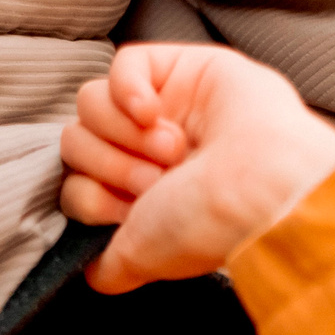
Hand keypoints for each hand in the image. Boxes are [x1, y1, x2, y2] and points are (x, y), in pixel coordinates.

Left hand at [60, 44, 334, 293]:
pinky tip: (154, 112)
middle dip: (111, 166)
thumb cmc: (209, 225)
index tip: (133, 213)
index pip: (74, 184)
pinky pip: (123, 63)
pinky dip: (126, 90)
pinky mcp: (183, 67)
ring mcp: (168, 107)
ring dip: (124, 134)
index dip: (92, 198)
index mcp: (142, 198)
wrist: (260, 189)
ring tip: (174, 150)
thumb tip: (92, 270)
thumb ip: (110, 265)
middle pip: (75, 141)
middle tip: (160, 181)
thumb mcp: (143, 258)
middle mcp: (151, 153)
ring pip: (90, 103)